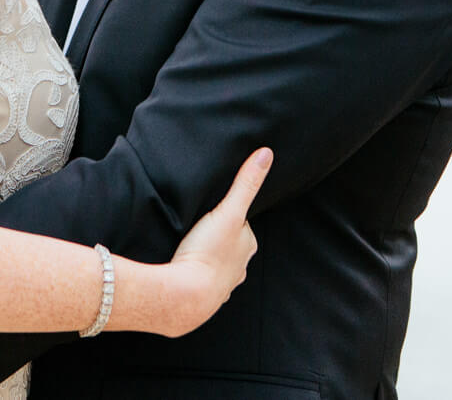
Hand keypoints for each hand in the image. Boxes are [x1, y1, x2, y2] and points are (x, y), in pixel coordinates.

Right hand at [162, 147, 271, 336]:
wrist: (185, 296)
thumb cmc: (207, 253)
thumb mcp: (228, 211)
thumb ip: (245, 183)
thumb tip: (267, 154)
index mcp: (247, 245)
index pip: (241, 223)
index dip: (226, 214)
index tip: (212, 211)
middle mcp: (240, 267)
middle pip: (229, 244)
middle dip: (217, 237)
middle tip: (198, 228)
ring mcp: (222, 285)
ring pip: (216, 265)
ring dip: (206, 258)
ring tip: (190, 248)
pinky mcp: (204, 298)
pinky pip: (200, 282)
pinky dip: (195, 276)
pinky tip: (185, 270)